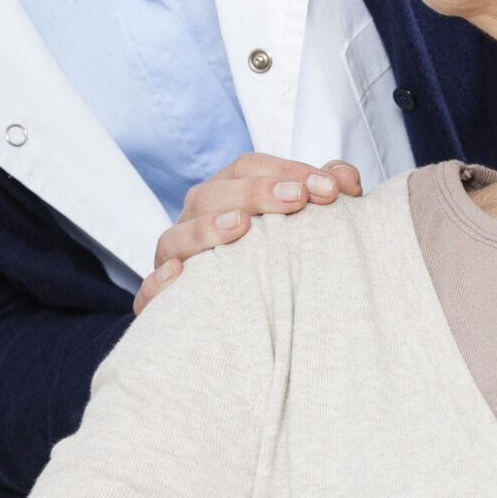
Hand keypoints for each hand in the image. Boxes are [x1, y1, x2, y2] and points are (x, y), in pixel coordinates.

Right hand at [135, 155, 362, 310]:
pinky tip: (181, 276)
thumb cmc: (281, 263)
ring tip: (241, 226)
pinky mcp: (163, 305)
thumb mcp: (306, 227)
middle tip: (300, 198)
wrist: (251, 329)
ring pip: (175, 238)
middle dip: (257, 192)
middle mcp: (196, 222)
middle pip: (212, 194)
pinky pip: (150, 293)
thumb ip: (327, 195)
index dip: (287, 170)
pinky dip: (160, 283)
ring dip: (206, 229)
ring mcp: (175, 261)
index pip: (247, 168)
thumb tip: (346, 178)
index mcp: (227, 196)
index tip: (331, 188)